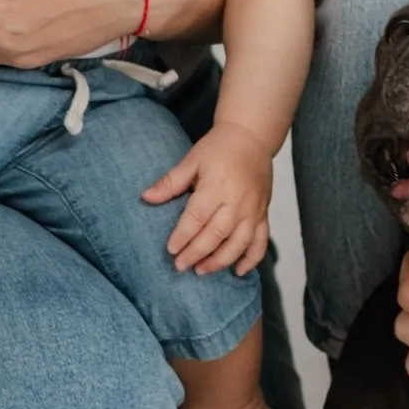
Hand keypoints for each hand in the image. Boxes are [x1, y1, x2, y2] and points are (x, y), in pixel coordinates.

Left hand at [141, 122, 273, 276]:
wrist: (252, 136)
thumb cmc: (219, 147)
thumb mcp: (192, 159)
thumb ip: (170, 182)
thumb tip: (145, 197)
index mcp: (217, 185)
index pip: (197, 217)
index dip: (183, 235)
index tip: (170, 249)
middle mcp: (238, 200)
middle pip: (217, 234)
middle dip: (197, 253)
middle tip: (180, 266)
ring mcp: (253, 209)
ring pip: (239, 243)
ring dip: (220, 260)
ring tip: (201, 271)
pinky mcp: (263, 213)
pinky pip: (261, 241)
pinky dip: (252, 259)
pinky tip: (238, 272)